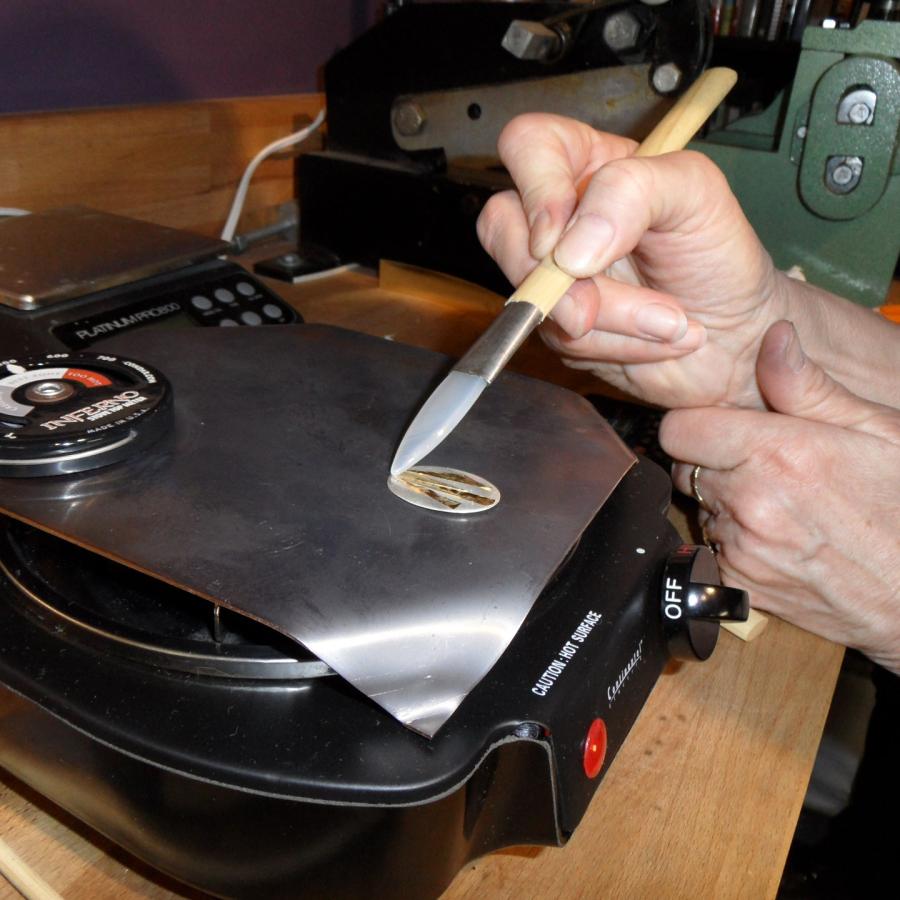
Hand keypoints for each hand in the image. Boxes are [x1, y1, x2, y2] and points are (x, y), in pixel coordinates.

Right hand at [477, 113, 787, 408]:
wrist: (736, 336)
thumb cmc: (719, 255)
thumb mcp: (696, 193)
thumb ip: (634, 190)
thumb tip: (571, 246)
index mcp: (590, 164)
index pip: (528, 145)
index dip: (535, 189)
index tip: (562, 239)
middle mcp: (563, 216)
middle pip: (503, 228)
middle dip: (560, 280)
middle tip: (603, 303)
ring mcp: (554, 273)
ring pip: (531, 294)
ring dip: (607, 320)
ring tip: (668, 322)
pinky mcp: (558, 324)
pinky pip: (556, 338)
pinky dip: (613, 345)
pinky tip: (654, 339)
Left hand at [662, 321, 899, 671]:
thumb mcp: (876, 431)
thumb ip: (809, 387)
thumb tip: (774, 336)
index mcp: (775, 454)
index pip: (679, 429)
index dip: (697, 424)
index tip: (724, 427)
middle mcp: (748, 502)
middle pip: (686, 468)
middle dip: (714, 462)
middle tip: (767, 466)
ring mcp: (741, 549)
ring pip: (702, 509)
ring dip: (726, 504)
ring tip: (782, 505)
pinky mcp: (741, 584)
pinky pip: (714, 549)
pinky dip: (736, 542)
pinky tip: (781, 539)